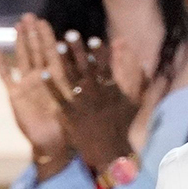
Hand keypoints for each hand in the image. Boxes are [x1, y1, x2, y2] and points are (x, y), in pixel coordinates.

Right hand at [0, 13, 68, 159]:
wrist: (53, 144)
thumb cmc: (69, 126)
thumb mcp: (77, 103)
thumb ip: (82, 86)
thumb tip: (95, 69)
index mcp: (57, 79)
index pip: (52, 53)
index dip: (47, 38)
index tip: (44, 22)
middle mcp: (42, 78)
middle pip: (36, 51)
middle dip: (33, 34)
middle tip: (29, 16)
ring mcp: (27, 85)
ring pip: (23, 58)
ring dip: (19, 42)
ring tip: (17, 25)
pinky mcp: (15, 95)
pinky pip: (6, 77)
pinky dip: (0, 65)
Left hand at [44, 28, 146, 174]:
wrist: (111, 154)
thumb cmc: (123, 128)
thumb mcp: (135, 104)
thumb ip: (139, 82)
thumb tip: (143, 61)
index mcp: (112, 92)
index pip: (106, 68)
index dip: (99, 53)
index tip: (93, 39)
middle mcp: (97, 95)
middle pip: (86, 68)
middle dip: (78, 51)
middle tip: (71, 34)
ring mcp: (83, 105)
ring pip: (72, 79)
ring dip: (64, 62)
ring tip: (58, 46)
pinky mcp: (70, 116)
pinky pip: (59, 98)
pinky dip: (52, 86)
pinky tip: (44, 73)